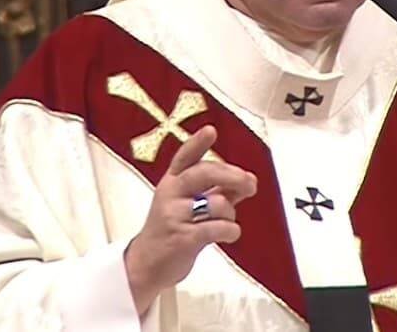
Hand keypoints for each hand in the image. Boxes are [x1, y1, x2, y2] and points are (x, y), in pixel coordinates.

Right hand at [124, 126, 257, 313]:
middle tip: (250, 183)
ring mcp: (174, 215)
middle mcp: (171, 193)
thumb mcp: (189, 204)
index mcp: (172, 181)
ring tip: (226, 222)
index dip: (198, 143)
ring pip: (217, 203)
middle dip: (232, 175)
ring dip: (230, 213)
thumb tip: (247, 179)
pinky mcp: (182, 238)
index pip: (185, 157)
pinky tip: (229, 234)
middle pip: (204, 173)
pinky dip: (231, 230)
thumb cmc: (172, 229)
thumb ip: (217, 190)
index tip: (211, 130)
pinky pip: (217, 228)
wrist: (146, 264)